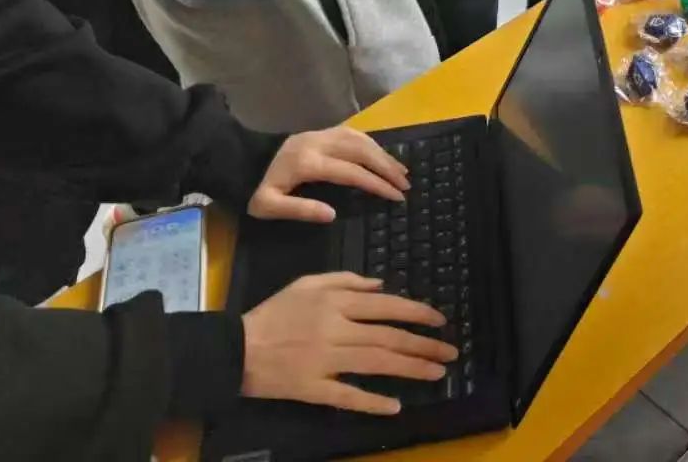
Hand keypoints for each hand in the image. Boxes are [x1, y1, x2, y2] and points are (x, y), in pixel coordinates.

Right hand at [241, 273, 455, 412]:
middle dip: (423, 345)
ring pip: (376, 363)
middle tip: (450, 353)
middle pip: (387, 337)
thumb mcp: (308, 283)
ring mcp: (324, 360)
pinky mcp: (312, 388)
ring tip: (437, 373)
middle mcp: (335, 329)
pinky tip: (395, 406)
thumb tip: (382, 285)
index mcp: (335, 302)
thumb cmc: (274, 312)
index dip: (417, 313)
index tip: (440, 320)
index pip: (386, 306)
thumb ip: (347, 281)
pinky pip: (347, 396)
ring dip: (410, 369)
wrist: (236, 348)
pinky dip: (372, 402)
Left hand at [248, 127, 411, 221]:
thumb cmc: (256, 190)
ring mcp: (320, 134)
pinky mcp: (321, 131)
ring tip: (401, 171)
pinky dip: (372, 144)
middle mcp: (318, 143)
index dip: (376, 183)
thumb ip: (300, 210)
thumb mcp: (268, 207)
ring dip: (383, 154)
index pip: (350, 172)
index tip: (396, 197)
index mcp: (307, 163)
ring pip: (360, 139)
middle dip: (387, 167)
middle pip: (361, 151)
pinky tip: (381, 156)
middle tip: (406, 185)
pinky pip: (353, 133)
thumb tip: (332, 214)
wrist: (240, 161)